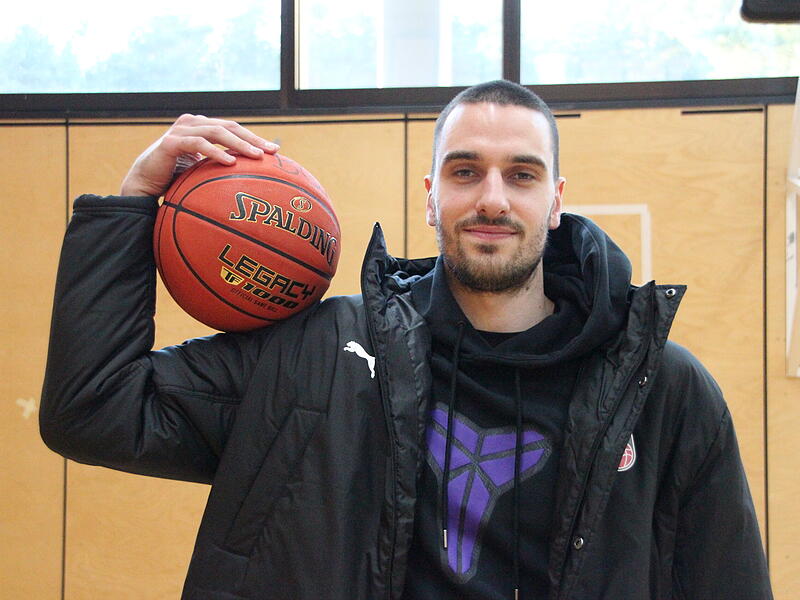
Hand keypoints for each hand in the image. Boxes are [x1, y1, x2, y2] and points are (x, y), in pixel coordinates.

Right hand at [120, 114, 278, 196]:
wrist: (145, 184)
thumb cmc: (176, 179)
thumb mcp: (203, 170)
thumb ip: (222, 166)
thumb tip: (253, 179)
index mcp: (202, 126)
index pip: (233, 128)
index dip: (254, 137)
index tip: (275, 150)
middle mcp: (193, 123)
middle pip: (229, 126)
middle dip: (252, 139)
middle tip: (271, 151)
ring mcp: (181, 130)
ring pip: (216, 131)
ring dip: (238, 143)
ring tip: (256, 156)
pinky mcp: (171, 142)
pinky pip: (197, 144)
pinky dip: (215, 152)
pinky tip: (230, 162)